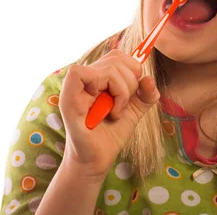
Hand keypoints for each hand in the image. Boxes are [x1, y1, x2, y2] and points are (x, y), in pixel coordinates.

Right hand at [58, 49, 160, 179]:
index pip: (117, 55)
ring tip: (114, 112)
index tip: (135, 90)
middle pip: (115, 58)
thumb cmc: (111, 134)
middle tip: (123, 105)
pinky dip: (104, 90)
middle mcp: (85, 78)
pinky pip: (79, 73)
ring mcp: (74, 86)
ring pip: (108, 67)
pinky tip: (106, 109)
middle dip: (130, 83)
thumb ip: (145, 94)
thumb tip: (148, 78)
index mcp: (98, 77)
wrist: (97, 160)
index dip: (132, 67)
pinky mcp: (68, 98)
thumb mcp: (135, 110)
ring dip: (121, 92)